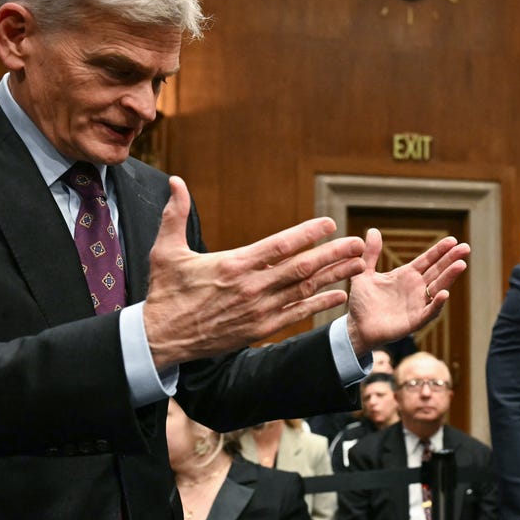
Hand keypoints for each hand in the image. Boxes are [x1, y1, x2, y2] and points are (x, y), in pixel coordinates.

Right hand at [143, 177, 366, 367]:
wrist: (161, 338)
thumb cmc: (165, 292)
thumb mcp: (166, 251)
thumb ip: (175, 215)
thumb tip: (175, 181)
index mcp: (234, 265)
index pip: (279, 245)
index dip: (307, 234)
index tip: (329, 223)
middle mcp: (251, 287)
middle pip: (301, 267)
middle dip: (333, 254)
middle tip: (358, 243)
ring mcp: (258, 311)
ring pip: (304, 290)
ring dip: (334, 276)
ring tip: (358, 265)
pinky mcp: (260, 330)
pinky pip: (297, 314)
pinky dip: (320, 304)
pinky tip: (339, 295)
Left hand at [345, 228, 469, 354]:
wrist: (356, 328)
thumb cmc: (362, 302)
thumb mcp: (364, 274)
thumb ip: (371, 254)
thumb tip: (373, 230)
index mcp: (407, 275)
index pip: (427, 260)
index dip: (439, 250)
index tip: (452, 240)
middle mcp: (416, 288)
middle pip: (437, 271)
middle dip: (451, 260)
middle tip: (466, 248)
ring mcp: (417, 305)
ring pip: (438, 288)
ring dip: (449, 277)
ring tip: (460, 265)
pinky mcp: (415, 321)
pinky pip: (429, 312)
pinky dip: (437, 304)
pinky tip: (444, 294)